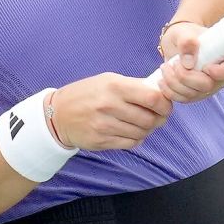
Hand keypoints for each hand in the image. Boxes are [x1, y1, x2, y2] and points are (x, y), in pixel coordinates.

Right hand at [50, 73, 172, 150]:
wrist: (58, 114)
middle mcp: (110, 105)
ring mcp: (105, 125)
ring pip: (141, 133)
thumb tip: (160, 93)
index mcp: (115, 86)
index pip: (152, 98)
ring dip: (147, 130)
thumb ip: (134, 86)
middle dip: (159, 120)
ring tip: (143, 124)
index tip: (165, 105)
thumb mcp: (108, 80)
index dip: (165, 104)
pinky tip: (132, 133)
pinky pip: (130, 143)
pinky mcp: (101, 141)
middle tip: (158, 117)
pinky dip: (136, 139)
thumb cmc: (87, 93)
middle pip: (149, 119)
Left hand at [156, 21, 223, 102]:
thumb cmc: (186, 34)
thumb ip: (187, 41)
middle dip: (187, 77)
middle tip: (174, 63)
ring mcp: (209, 86)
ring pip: (194, 94)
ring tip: (165, 67)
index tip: (205, 66)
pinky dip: (169, 91)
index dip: (222, 71)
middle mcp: (222, 74)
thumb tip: (188, 62)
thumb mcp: (185, 32)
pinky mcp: (195, 94)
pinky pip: (183, 99)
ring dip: (174, 82)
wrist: (178, 42)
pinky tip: (163, 79)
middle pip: (210, 85)